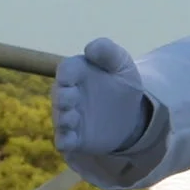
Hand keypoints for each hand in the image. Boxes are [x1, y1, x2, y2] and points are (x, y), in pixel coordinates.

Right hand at [54, 38, 154, 165]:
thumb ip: (108, 51)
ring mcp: (70, 116)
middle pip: (58, 95)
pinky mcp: (75, 137)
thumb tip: (89, 48)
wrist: (131, 114)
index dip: (66, 74)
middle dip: (63, 97)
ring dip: (64, 119)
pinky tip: (71, 141)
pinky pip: (62, 141)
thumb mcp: (122, 64)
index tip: (71, 78)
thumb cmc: (122, 83)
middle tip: (73, 99)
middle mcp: (68, 94)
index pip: (65, 70)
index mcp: (77, 72)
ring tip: (74, 118)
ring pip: (59, 118)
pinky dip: (64, 141)